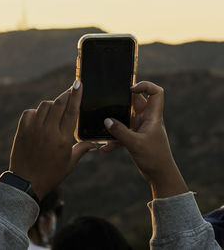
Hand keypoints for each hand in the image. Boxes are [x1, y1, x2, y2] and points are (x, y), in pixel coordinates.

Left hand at [9, 80, 95, 199]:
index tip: (78, 84)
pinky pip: (29, 112)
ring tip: (56, 109)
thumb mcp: (69, 163)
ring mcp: (34, 129)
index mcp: (63, 138)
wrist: (26, 182)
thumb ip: (81, 149)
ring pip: (44, 105)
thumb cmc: (51, 174)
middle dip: (66, 94)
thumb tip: (94, 144)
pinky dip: (36, 112)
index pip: (72, 111)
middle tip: (71, 90)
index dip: (76, 95)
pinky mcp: (22, 130)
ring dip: (52, 104)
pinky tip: (40, 117)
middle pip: (59, 103)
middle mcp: (48, 130)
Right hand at [101, 81, 187, 197]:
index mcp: (153, 116)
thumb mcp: (135, 143)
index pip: (156, 92)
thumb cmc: (154, 158)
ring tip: (102, 123)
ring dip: (115, 121)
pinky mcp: (134, 137)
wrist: (159, 175)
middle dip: (122, 100)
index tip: (130, 89)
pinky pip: (121, 133)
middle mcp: (147, 119)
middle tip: (109, 99)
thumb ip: (119, 131)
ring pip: (125, 117)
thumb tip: (106, 120)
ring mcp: (140, 128)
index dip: (145, 86)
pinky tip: (104, 148)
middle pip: (136, 101)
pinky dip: (113, 139)